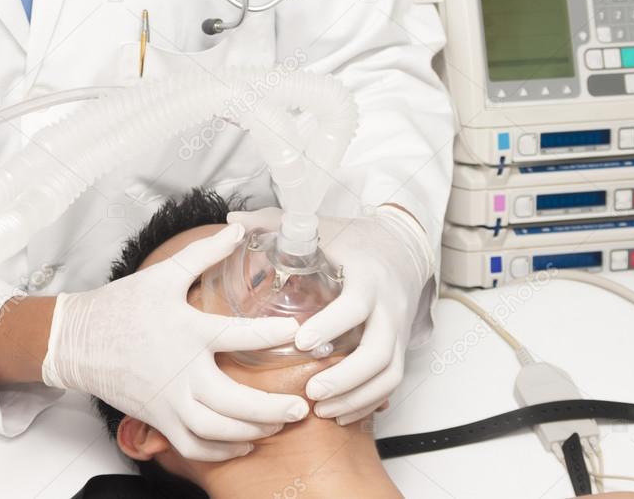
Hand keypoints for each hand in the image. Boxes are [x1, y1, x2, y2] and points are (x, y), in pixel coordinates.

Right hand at [41, 224, 309, 460]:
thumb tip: (238, 229)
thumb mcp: (164, 274)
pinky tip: (244, 444)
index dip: (271, 335)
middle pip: (233, 402)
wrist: (76, 340)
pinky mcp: (158, 418)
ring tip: (278, 426)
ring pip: (217, 431)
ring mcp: (168, 401)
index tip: (298, 334)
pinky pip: (193, 446)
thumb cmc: (121, 305)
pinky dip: (221, 451)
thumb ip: (204, 252)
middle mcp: (180, 372)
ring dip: (252, 432)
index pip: (237, 336)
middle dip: (271, 410)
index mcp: (186, 331)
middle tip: (301, 408)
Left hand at [228, 207, 432, 424]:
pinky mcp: (400, 345)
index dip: (332, 324)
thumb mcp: (318, 225)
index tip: (301, 341)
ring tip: (322, 409)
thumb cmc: (352, 238)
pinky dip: (368, 401)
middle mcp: (388, 305)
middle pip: (378, 349)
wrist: (402, 247)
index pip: (357, 304)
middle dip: (346, 376)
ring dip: (357, 396)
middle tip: (312, 391)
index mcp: (367, 275)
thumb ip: (273, 222)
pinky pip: (392, 381)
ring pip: (389, 373)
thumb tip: (231, 219)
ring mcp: (397, 329)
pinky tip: (340, 413)